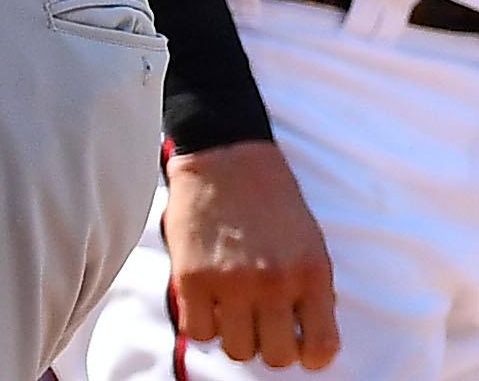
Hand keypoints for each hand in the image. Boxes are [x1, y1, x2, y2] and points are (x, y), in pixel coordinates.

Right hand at [165, 140, 340, 368]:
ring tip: (229, 312)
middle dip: (269, 345)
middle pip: (277, 357)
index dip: (310, 356)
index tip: (298, 345)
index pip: (322, 348)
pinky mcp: (191, 276)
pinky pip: (198, 331)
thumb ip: (311, 290)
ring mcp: (230, 281)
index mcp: (311, 275)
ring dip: (234, 337)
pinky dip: (202, 325)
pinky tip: (205, 304)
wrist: (225, 156)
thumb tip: (307, 336)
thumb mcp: (310, 243)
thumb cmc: (270, 200)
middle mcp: (274, 283)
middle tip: (259, 325)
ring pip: (238, 350)